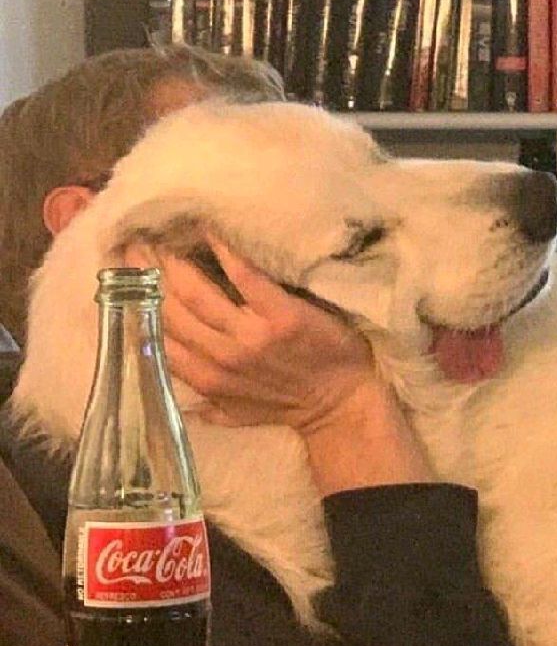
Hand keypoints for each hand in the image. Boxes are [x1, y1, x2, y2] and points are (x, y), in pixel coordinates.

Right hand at [123, 239, 435, 495]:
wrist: (343, 403)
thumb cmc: (293, 406)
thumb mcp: (242, 416)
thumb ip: (210, 407)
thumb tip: (182, 403)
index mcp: (207, 379)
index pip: (157, 338)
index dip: (137, 307)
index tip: (125, 280)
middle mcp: (222, 356)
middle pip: (170, 310)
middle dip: (148, 276)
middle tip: (135, 245)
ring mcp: (251, 336)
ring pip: (198, 293)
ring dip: (175, 261)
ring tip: (161, 234)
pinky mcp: (282, 316)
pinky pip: (245, 276)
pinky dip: (225, 250)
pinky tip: (210, 229)